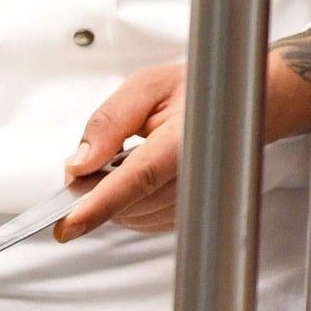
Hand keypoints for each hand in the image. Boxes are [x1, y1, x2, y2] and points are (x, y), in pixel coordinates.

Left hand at [54, 52, 310, 240]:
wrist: (241, 108)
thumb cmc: (198, 94)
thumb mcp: (148, 86)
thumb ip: (110, 121)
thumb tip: (78, 163)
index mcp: (184, 141)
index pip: (138, 178)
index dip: (101, 203)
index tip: (70, 223)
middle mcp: (196, 177)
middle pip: (126, 204)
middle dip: (96, 186)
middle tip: (102, 152)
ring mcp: (195, 202)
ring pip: (129, 217)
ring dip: (112, 195)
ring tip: (131, 157)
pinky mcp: (188, 216)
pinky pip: (141, 222)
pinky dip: (127, 204)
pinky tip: (140, 176)